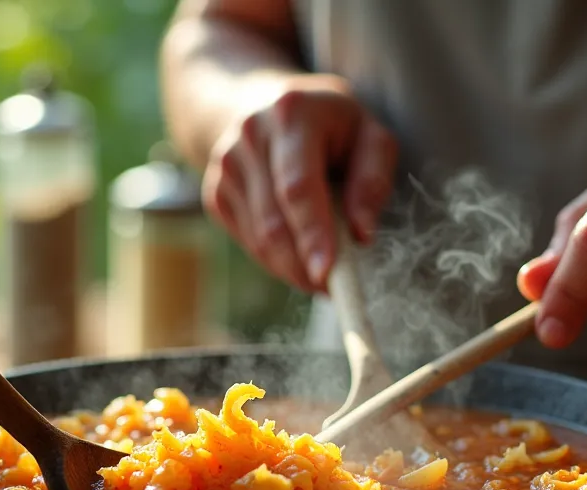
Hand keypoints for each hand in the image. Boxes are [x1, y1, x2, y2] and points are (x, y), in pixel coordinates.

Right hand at [201, 74, 397, 292]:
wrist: (259, 103)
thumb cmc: (330, 124)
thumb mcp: (369, 134)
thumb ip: (373, 179)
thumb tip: (361, 234)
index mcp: (291, 114)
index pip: (298, 187)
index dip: (312, 234)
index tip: (327, 274)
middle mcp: (249, 137)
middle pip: (274, 222)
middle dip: (304, 265)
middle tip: (335, 290)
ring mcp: (225, 167)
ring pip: (259, 240)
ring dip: (293, 269)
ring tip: (323, 273)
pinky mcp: (214, 194)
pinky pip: (248, 242)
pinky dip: (276, 260)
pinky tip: (299, 253)